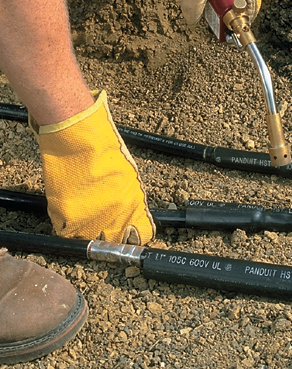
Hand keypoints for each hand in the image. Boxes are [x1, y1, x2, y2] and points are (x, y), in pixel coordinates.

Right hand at [29, 91, 154, 244]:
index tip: (127, 233)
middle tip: (100, 222)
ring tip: (82, 211)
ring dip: (85, 229)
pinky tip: (69, 207)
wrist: (79, 135)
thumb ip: (129, 198)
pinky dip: (66, 223)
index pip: (140, 235)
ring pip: (89, 238)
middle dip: (108, 233)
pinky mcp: (66, 216)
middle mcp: (115, 214)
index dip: (133, 235)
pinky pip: (66, 231)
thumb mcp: (128, 174)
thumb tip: (129, 215)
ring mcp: (90, 217)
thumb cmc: (104, 147)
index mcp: (134, 203)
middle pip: (114, 240)